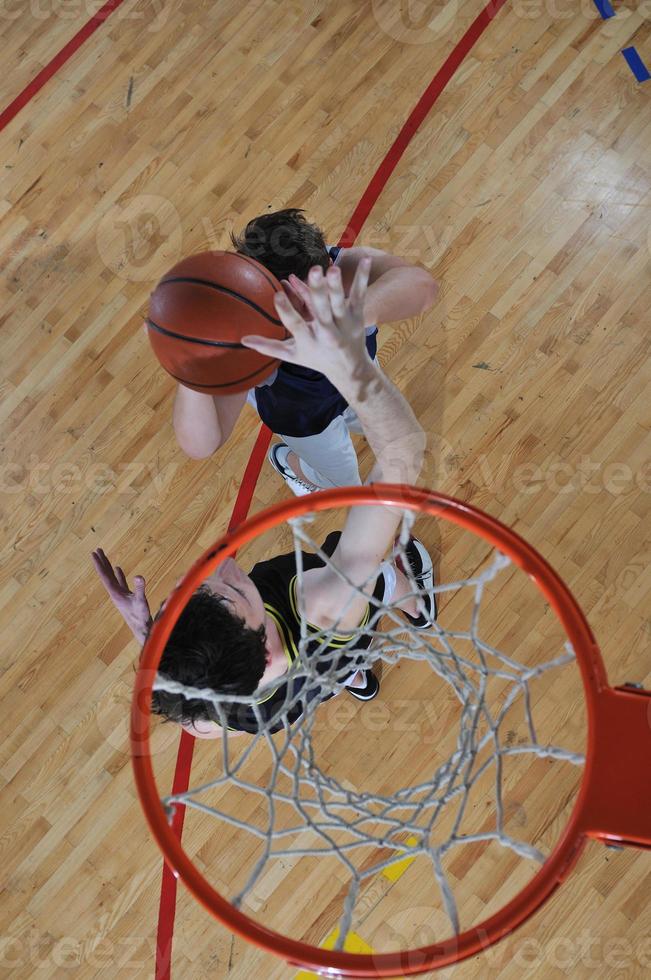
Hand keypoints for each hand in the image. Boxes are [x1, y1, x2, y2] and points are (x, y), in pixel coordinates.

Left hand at [91, 548, 152, 644]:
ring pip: (112, 577)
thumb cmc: (140, 616)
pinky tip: (117, 568)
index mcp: (115, 593)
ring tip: (104, 557)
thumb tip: (139, 576)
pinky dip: (118, 574)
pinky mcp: (127, 596)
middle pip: (105, 575)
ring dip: (108, 566)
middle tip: (97, 550)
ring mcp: (120, 594)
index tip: (94, 554)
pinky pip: (120, 581)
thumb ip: (139, 589)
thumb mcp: (140, 601)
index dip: (99, 564)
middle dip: (101, 562)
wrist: (141, 628)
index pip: (105, 576)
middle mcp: (115, 593)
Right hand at [241, 258, 371, 382]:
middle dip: (317, 292)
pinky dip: (363, 279)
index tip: (277, 294)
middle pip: (321, 311)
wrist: (349, 369)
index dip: (286, 310)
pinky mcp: (358, 317)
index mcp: (308, 341)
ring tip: (333, 268)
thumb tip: (242, 339)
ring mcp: (344, 324)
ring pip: (340, 302)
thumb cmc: (316, 359)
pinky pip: (360, 296)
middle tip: (313, 272)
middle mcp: (327, 333)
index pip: (295, 325)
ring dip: (337, 285)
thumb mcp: (292, 355)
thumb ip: (268, 346)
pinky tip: (366, 260)